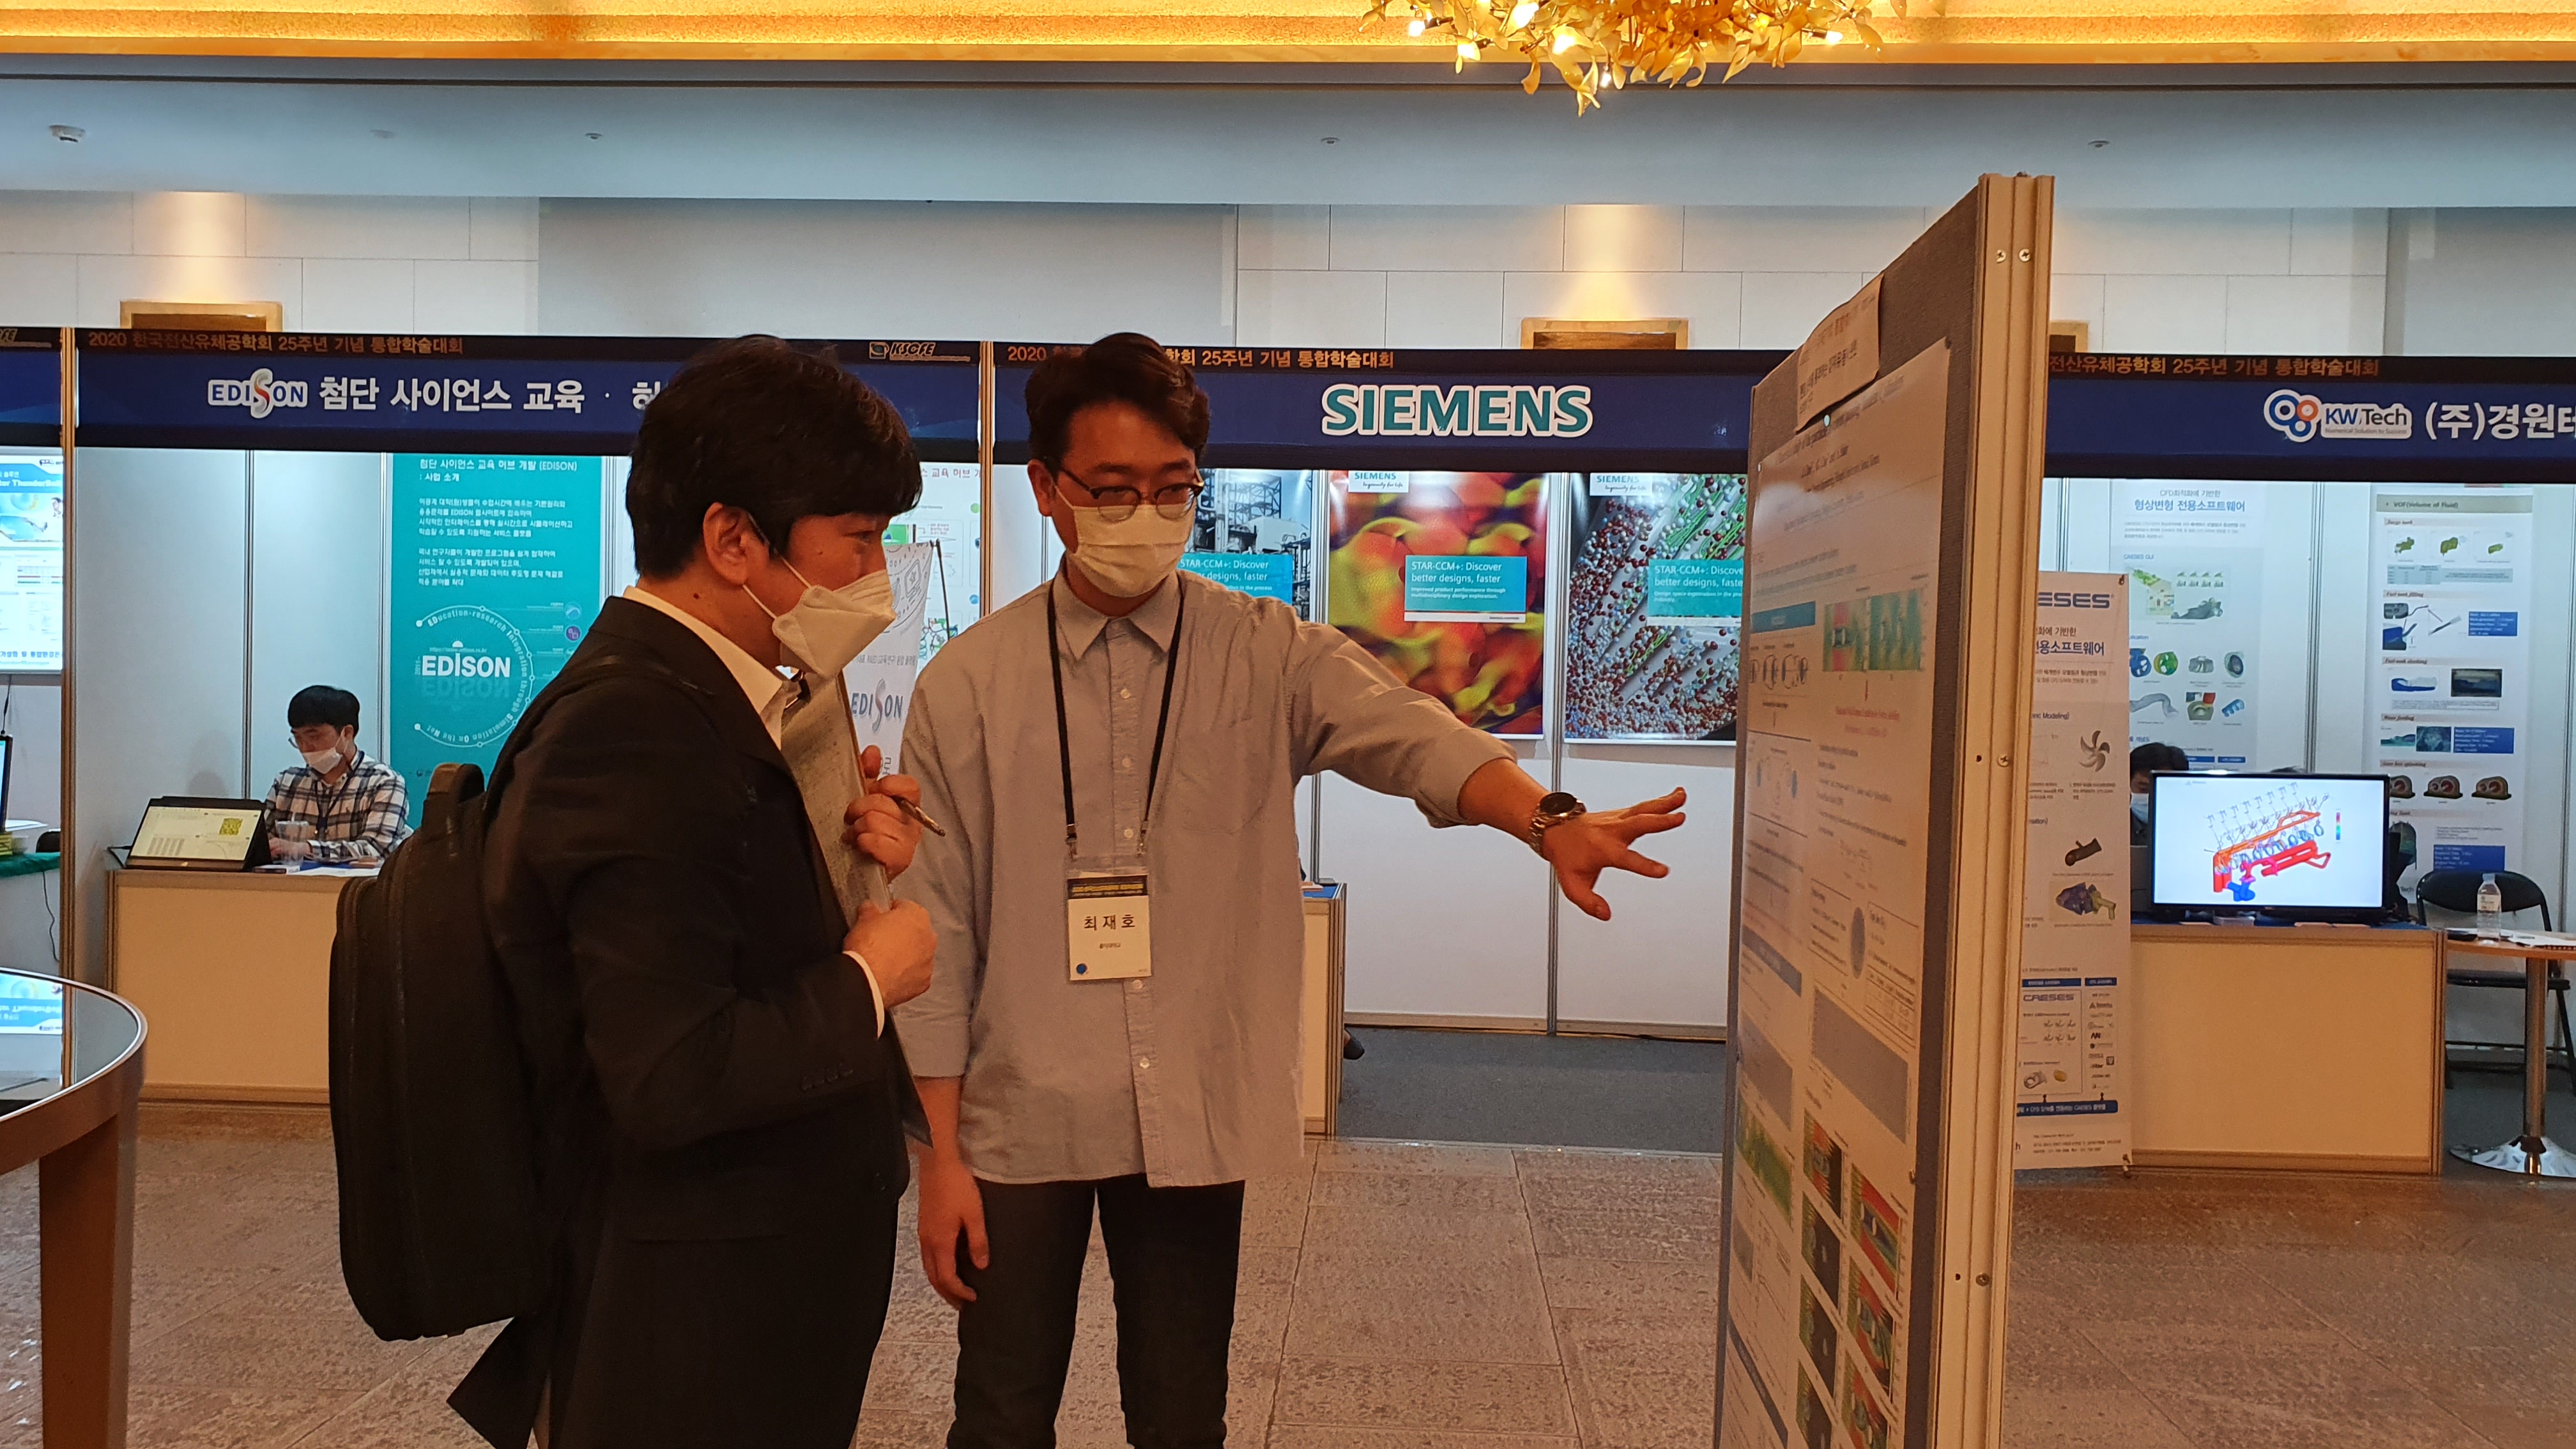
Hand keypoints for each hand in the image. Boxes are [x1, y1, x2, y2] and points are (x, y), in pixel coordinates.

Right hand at [846, 899, 934, 1008]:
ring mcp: (928, 962)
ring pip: (918, 954)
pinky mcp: (923, 983)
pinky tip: (889, 976)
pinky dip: (906, 975)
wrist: (867, 982)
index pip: (905, 907)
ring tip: (884, 961)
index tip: (880, 918)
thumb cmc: (867, 948)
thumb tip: (870, 909)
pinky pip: (915, 974)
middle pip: (915, 931)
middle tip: (881, 940)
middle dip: (901, 934)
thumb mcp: (863, 919)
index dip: (890, 912)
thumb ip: (871, 909)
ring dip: (906, 955)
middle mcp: (929, 937)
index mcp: (917, 915)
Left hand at [847, 745, 924, 879]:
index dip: (891, 784)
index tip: (875, 787)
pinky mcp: (899, 861)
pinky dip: (862, 842)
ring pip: (875, 821)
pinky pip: (876, 841)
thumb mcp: (860, 797)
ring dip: (856, 828)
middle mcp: (911, 824)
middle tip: (850, 818)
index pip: (910, 786)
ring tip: (852, 836)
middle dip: (858, 808)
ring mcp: (908, 843)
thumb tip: (872, 751)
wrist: (854, 869)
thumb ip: (867, 772)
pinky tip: (859, 847)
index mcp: (906, 806)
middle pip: (883, 802)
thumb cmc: (861, 832)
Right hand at [916, 1153, 988, 1307]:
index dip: (959, 1292)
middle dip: (947, 1294)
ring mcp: (923, 1233)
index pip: (947, 1278)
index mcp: (940, 1241)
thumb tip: (981, 1264)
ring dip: (940, 1282)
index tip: (972, 1298)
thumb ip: (978, 1241)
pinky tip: (945, 1264)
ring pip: (928, 1268)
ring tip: (954, 1289)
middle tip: (961, 1304)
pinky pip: (927, 1255)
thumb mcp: (974, 1214)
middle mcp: (928, 1241)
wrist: (938, 1161)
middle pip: (934, 1278)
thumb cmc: (956, 1184)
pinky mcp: (924, 1224)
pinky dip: (936, 1267)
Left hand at [1542, 787, 1686, 920]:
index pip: (1626, 859)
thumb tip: (1605, 914)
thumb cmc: (1565, 855)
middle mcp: (1611, 832)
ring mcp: (1616, 820)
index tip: (1663, 871)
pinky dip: (1661, 801)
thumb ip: (1588, 902)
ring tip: (1682, 798)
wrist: (1553, 828)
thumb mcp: (1572, 885)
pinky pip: (1643, 806)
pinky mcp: (1621, 813)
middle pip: (1637, 824)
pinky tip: (1676, 796)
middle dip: (1659, 821)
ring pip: (1642, 809)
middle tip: (1679, 818)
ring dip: (1664, 803)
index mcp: (1602, 850)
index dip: (1644, 866)